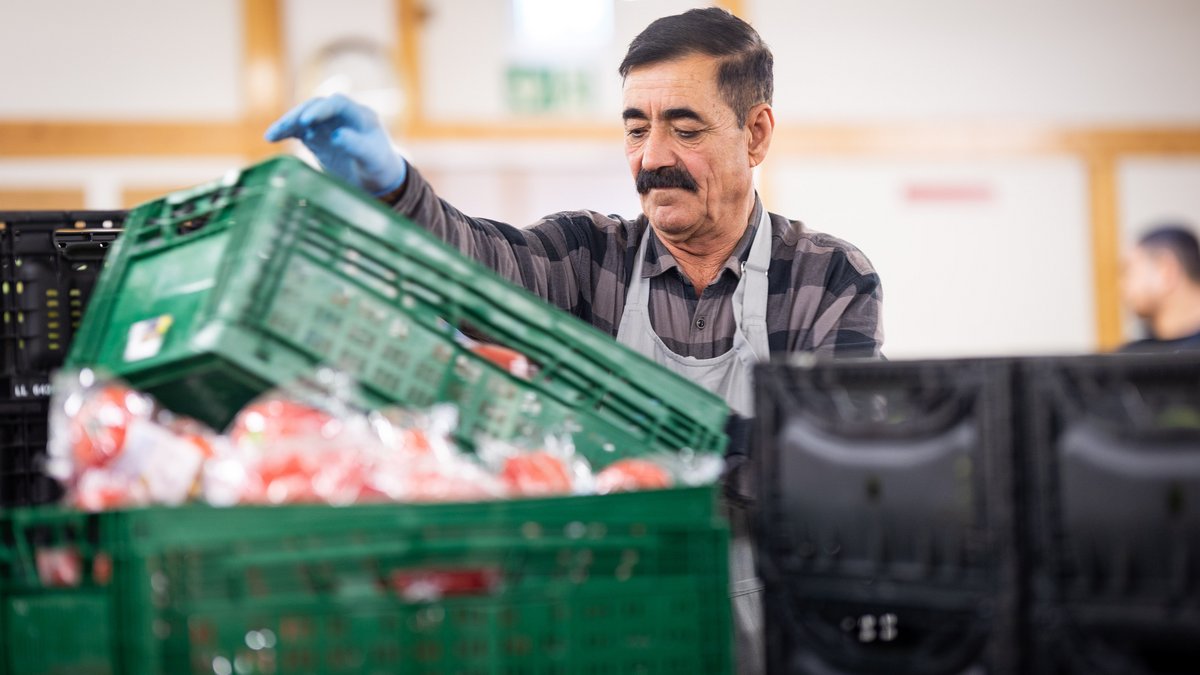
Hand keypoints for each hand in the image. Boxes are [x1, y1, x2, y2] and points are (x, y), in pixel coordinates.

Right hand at [265, 94, 407, 195]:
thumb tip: (337, 135)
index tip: (306, 120)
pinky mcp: (316, 136)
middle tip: (285, 127)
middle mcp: (342, 115)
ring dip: (287, 123)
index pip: (337, 103)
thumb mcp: (372, 158)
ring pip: (304, 117)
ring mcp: (328, 124)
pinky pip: (298, 130)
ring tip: (271, 135)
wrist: (377, 177)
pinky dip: (285, 132)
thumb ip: (357, 145)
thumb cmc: (379, 166)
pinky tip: (271, 138)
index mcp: (360, 115)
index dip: (321, 110)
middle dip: (299, 115)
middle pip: (316, 106)